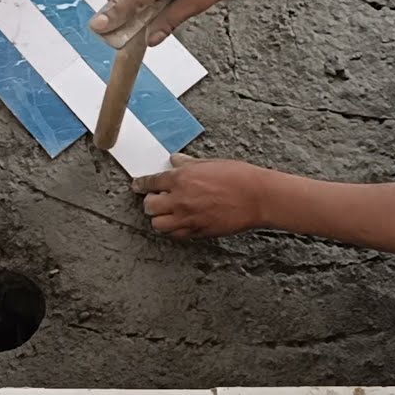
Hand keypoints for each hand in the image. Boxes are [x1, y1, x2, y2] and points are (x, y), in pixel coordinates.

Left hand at [133, 154, 270, 238]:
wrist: (257, 197)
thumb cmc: (238, 177)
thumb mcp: (210, 163)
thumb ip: (188, 164)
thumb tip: (174, 160)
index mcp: (181, 178)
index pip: (150, 182)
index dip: (140, 184)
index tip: (137, 186)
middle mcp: (180, 199)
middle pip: (149, 207)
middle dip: (150, 202)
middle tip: (156, 199)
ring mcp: (188, 218)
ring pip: (158, 224)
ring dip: (159, 218)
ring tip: (166, 212)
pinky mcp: (197, 231)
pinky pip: (176, 234)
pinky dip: (174, 229)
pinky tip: (180, 222)